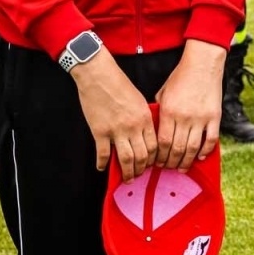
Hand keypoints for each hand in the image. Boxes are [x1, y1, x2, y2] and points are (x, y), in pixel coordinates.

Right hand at [72, 51, 154, 179]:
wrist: (98, 76)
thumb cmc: (119, 84)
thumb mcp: (139, 100)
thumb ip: (144, 118)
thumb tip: (146, 134)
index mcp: (144, 118)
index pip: (154, 146)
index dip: (154, 159)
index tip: (151, 164)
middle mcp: (132, 127)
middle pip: (142, 156)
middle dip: (142, 169)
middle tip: (139, 175)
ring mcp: (115, 131)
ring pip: (126, 159)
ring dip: (128, 172)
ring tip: (127, 178)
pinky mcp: (99, 132)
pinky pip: (102, 154)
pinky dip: (103, 163)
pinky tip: (102, 167)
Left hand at [153, 40, 225, 169]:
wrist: (203, 64)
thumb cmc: (180, 78)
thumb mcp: (163, 93)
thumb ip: (159, 112)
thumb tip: (155, 131)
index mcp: (169, 111)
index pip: (163, 142)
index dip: (159, 157)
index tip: (157, 162)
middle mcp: (184, 117)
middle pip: (177, 149)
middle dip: (171, 162)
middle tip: (169, 167)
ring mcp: (201, 118)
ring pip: (193, 148)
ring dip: (186, 161)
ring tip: (182, 167)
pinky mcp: (215, 117)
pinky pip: (211, 140)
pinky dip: (205, 151)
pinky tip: (199, 157)